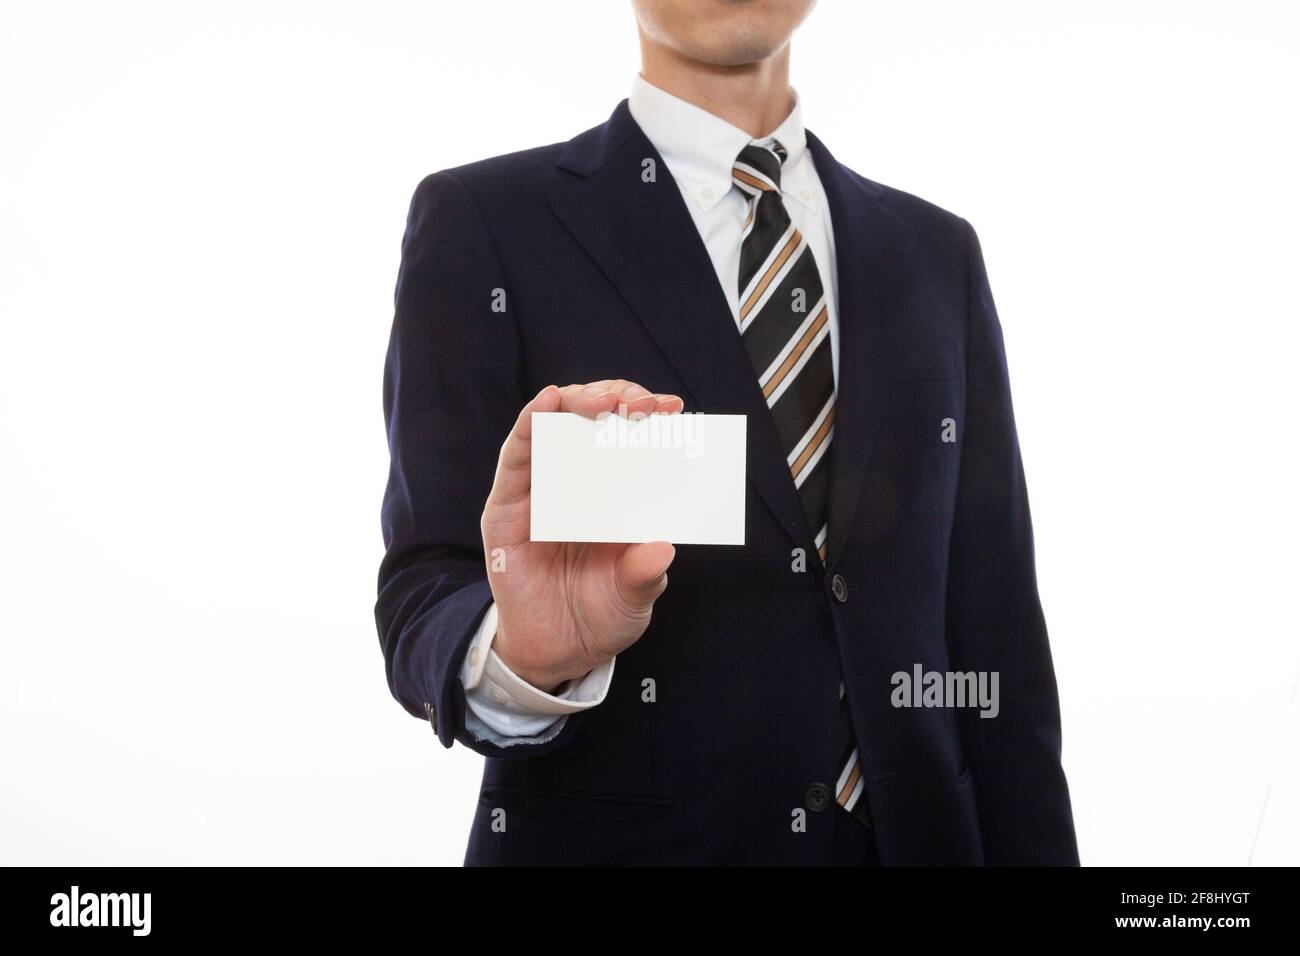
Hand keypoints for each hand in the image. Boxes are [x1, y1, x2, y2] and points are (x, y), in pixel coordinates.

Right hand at [480, 380, 683, 691]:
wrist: (557, 652)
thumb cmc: (602, 614)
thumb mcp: (634, 597)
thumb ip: (644, 574)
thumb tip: (662, 549)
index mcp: (619, 493)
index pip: (634, 438)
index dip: (651, 418)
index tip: (673, 409)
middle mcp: (581, 482)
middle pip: (596, 420)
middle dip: (620, 399)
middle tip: (642, 405)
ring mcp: (542, 489)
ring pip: (556, 425)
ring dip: (580, 402)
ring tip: (606, 401)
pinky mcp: (508, 505)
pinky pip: (516, 454)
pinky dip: (530, 423)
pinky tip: (547, 403)